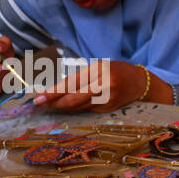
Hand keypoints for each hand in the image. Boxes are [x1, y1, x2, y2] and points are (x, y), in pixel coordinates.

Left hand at [33, 61, 172, 111]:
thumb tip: (55, 92)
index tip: (39, 97)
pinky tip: (65, 108)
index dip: (53, 92)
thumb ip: (79, 79)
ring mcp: (108, 98)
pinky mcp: (109, 109)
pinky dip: (75, 109)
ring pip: (79, 106)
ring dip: (62, 107)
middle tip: (39, 104)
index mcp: (99, 69)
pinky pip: (87, 110)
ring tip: (49, 105)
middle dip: (55, 102)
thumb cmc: (114, 71)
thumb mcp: (97, 68)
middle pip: (74, 98)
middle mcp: (104, 84)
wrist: (139, 82)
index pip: (71, 82)